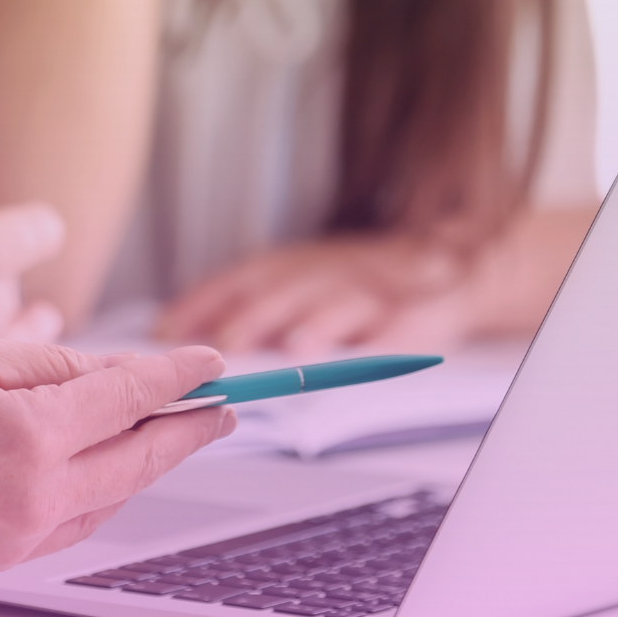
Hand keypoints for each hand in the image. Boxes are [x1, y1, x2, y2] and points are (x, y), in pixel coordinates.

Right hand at [0, 332, 234, 570]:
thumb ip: (53, 363)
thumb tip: (119, 374)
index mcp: (27, 435)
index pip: (131, 399)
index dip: (180, 376)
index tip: (215, 362)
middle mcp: (34, 496)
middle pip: (140, 459)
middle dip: (188, 428)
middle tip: (225, 405)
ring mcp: (19, 536)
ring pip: (114, 495)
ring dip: (147, 460)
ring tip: (173, 428)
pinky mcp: (1, 558)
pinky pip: (75, 520)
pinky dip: (103, 490)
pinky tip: (108, 465)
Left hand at [155, 206, 598, 355]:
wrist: (452, 260)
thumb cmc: (362, 279)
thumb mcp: (303, 278)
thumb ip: (250, 302)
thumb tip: (178, 336)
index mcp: (296, 264)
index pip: (239, 278)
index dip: (203, 299)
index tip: (165, 327)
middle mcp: (329, 270)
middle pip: (285, 290)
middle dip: (253, 316)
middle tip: (223, 342)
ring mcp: (375, 289)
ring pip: (342, 303)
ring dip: (318, 325)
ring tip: (298, 349)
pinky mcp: (418, 311)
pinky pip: (402, 325)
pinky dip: (387, 340)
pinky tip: (373, 356)